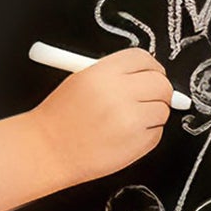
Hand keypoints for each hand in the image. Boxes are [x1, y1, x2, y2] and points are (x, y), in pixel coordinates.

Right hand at [30, 48, 175, 186]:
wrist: (48, 151)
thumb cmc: (60, 118)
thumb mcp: (80, 80)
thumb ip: (114, 73)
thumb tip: (150, 72)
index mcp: (102, 74)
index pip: (144, 58)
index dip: (150, 66)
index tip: (151, 73)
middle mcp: (118, 94)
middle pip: (161, 83)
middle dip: (159, 89)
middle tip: (149, 96)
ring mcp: (130, 120)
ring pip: (163, 109)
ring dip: (153, 113)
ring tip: (128, 119)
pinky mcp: (137, 144)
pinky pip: (158, 132)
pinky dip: (147, 133)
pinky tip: (125, 135)